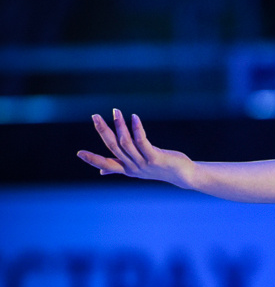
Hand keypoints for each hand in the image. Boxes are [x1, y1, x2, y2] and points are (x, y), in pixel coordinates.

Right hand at [77, 109, 194, 187]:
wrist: (184, 175)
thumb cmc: (161, 168)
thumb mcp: (138, 169)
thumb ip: (119, 167)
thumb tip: (101, 172)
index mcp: (128, 169)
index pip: (106, 164)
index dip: (92, 160)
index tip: (78, 154)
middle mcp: (134, 167)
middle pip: (114, 148)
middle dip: (103, 131)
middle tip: (95, 116)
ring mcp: (144, 163)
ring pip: (126, 143)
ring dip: (120, 126)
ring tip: (116, 111)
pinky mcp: (155, 158)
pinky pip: (143, 141)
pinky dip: (137, 128)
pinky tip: (134, 117)